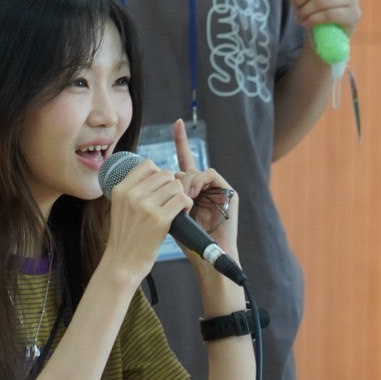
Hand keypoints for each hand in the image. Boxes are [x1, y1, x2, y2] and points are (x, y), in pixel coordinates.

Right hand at [105, 156, 190, 281]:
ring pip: (175, 185)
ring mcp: (145, 206)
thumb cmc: (125, 238)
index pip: (147, 165)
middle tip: (170, 201)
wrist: (122, 263)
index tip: (160, 188)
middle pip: (164, 174)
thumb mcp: (120, 208)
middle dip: (172, 186)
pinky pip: (182, 199)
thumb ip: (133, 192)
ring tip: (176, 209)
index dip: (159, 174)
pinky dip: (187, 205)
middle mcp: (132, 195)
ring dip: (180, 196)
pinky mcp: (159, 219)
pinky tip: (182, 214)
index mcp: (121, 189)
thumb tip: (156, 176)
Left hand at [173, 119, 239, 257]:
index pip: (184, 160)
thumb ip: (165, 195)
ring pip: (195, 171)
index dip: (181, 142)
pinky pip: (210, 175)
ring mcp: (217, 189)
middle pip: (184, 169)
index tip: (178, 122)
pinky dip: (199, 182)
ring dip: (184, 183)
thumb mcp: (169, 214)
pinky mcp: (228, 192)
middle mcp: (204, 186)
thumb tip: (152, 179)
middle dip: (174, 180)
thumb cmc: (186, 240)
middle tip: (169, 196)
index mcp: (190, 190)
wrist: (207, 257)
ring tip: (181, 199)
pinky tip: (192, 194)